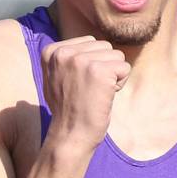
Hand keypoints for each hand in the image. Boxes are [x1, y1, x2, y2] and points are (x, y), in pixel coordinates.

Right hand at [42, 36, 130, 153]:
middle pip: (104, 46)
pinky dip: (121, 83)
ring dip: (113, 76)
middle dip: (104, 67)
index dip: (91, 64)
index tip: (78, 84)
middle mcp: (63, 52)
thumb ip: (68, 58)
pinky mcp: (98, 70)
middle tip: (89, 91)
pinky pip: (124, 67)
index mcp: (52, 51)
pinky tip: (105, 96)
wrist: (71, 135)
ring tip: (96, 93)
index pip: (90, 42)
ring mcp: (81, 60)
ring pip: (116, 55)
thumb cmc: (68, 110)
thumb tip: (91, 44)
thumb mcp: (57, 77)